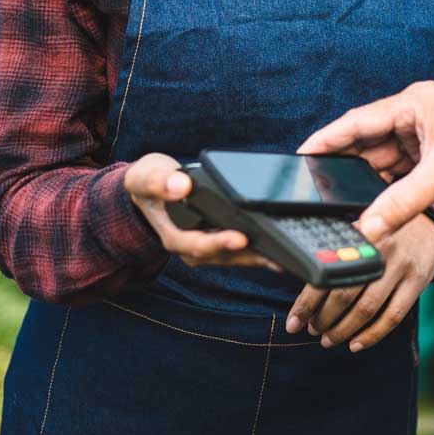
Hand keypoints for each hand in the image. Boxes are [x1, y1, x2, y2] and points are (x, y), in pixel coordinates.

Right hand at [124, 153, 273, 268]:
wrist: (150, 188)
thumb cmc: (148, 182)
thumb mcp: (147, 177)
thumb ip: (159, 182)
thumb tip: (181, 186)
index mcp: (173, 235)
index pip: (199, 244)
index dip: (220, 243)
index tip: (241, 238)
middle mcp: (190, 246)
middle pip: (223, 255)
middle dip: (250, 255)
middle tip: (277, 256)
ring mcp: (205, 245)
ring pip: (235, 255)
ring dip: (259, 256)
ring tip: (286, 257)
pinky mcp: (218, 238)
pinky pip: (239, 247)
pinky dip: (258, 246)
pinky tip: (279, 246)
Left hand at [284, 214, 433, 352]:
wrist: (430, 223)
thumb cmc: (385, 231)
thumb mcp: (362, 230)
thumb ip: (339, 251)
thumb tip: (302, 279)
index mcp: (358, 234)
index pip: (325, 273)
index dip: (307, 302)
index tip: (293, 322)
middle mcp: (379, 249)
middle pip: (344, 293)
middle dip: (323, 319)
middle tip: (312, 330)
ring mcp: (400, 266)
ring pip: (367, 309)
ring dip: (343, 330)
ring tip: (328, 339)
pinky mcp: (417, 282)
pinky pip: (393, 317)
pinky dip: (372, 335)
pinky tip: (356, 344)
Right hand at [297, 81, 433, 242]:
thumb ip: (401, 203)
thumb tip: (368, 228)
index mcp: (412, 103)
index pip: (357, 121)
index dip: (326, 138)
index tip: (299, 152)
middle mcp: (413, 113)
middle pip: (366, 140)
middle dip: (343, 165)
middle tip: (312, 186)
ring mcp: (421, 132)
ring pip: (380, 158)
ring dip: (365, 179)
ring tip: (336, 198)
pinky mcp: (430, 151)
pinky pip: (397, 168)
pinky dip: (385, 185)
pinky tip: (370, 202)